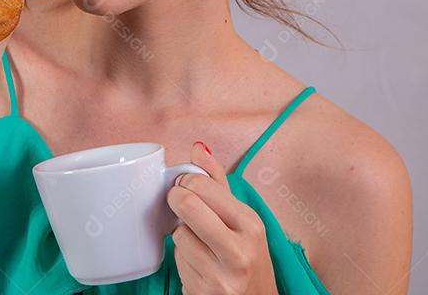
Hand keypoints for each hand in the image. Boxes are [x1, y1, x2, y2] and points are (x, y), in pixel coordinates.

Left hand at [167, 142, 278, 294]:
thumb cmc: (247, 258)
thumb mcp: (242, 220)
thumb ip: (218, 183)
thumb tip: (198, 147)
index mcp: (251, 224)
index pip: (202, 186)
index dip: (186, 182)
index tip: (186, 187)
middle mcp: (239, 250)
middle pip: (186, 204)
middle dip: (175, 200)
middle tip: (179, 202)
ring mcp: (221, 275)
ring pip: (178, 234)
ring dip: (182, 235)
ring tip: (199, 242)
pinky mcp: (202, 292)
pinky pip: (177, 260)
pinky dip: (182, 258)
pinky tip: (199, 264)